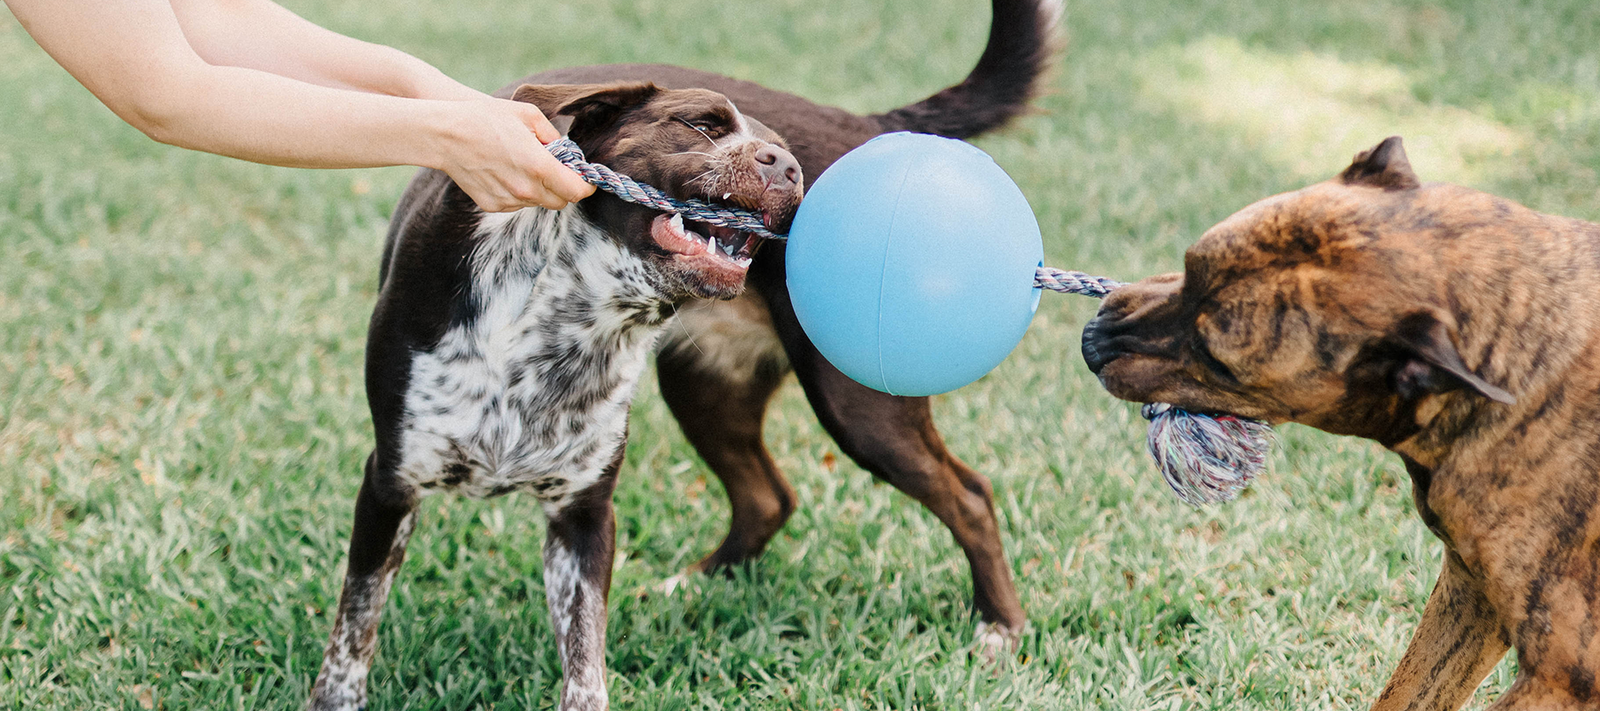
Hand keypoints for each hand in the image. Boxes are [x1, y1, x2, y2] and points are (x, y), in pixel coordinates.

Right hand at [436, 98, 595, 212]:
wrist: (445, 134)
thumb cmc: (486, 118)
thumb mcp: (528, 115)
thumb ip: (553, 137)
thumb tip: (566, 153)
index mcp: (539, 166)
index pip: (577, 191)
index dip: (587, 186)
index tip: (587, 179)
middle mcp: (526, 189)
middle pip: (561, 201)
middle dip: (565, 187)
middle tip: (558, 169)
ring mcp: (508, 200)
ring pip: (538, 203)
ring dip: (541, 189)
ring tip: (525, 164)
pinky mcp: (493, 205)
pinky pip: (517, 204)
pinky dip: (520, 192)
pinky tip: (506, 171)